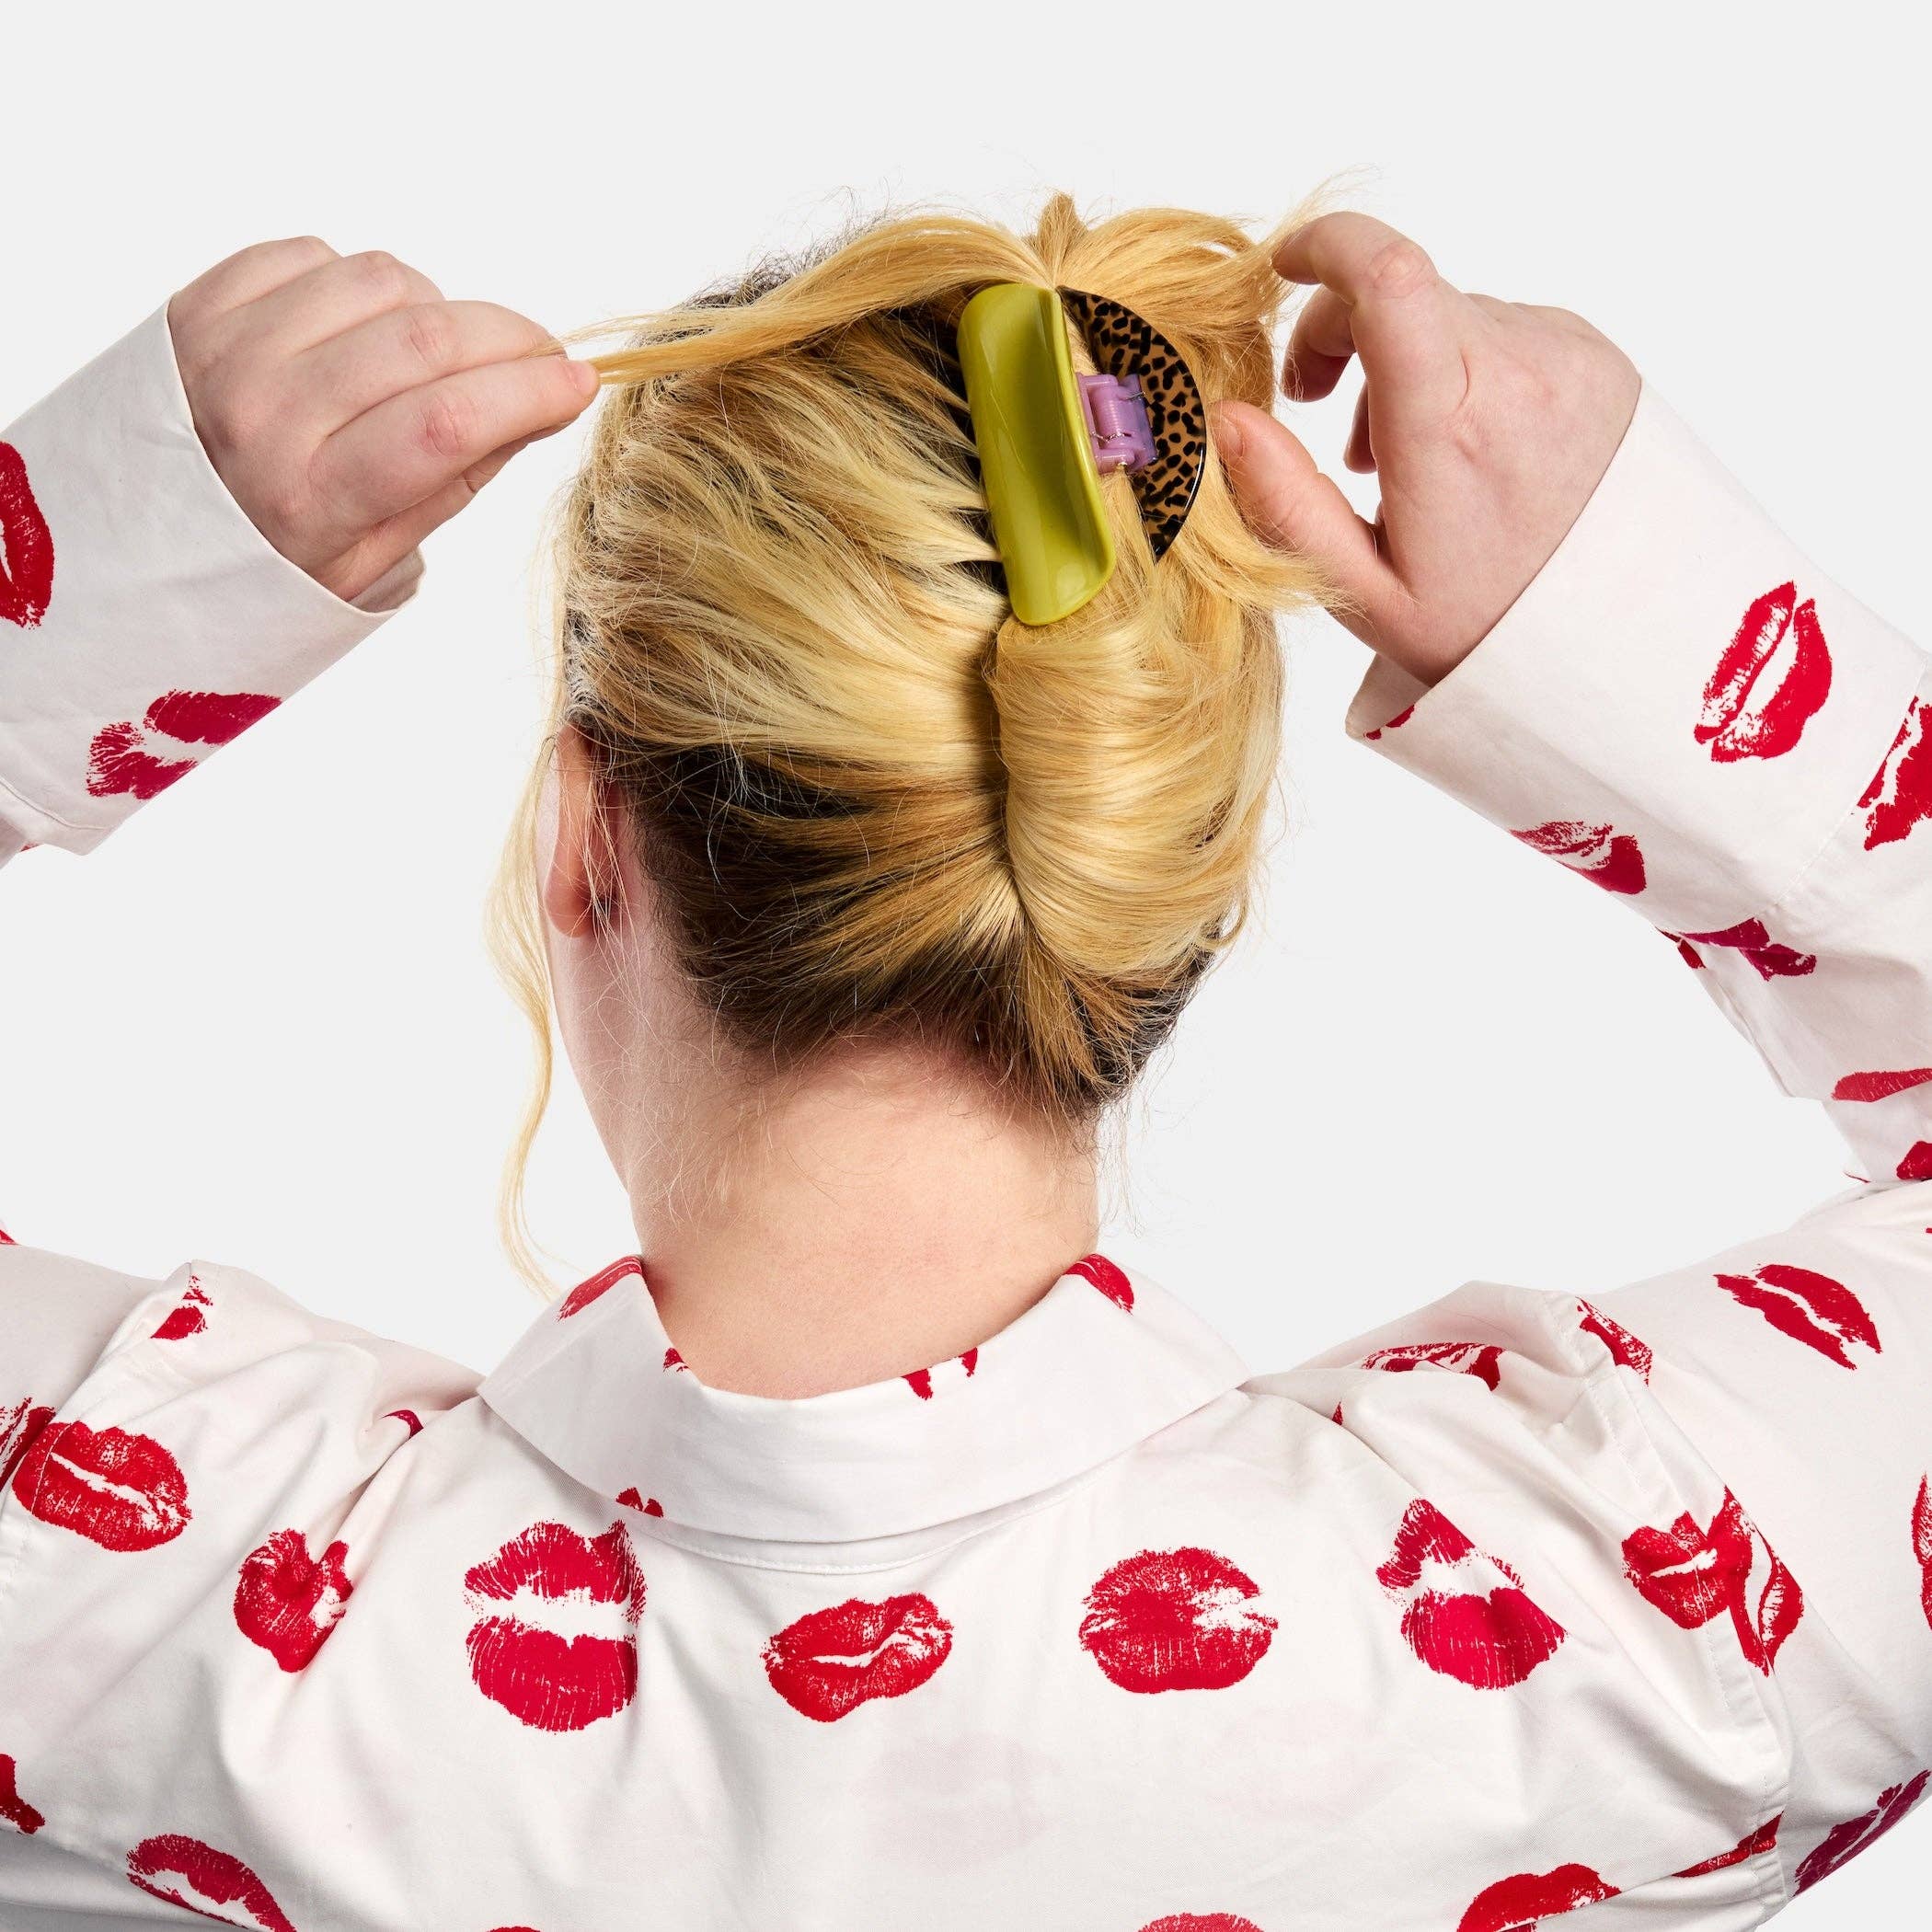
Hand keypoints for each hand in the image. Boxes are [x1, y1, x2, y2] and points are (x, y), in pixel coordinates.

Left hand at [167, 239, 598, 603]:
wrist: (133, 543)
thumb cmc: (270, 564)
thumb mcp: (373, 560)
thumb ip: (459, 477)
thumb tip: (549, 399)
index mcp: (309, 503)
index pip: (445, 424)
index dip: (530, 391)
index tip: (580, 381)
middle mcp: (259, 415)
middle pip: (422, 340)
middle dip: (510, 337)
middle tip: (542, 355)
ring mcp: (223, 348)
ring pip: (378, 281)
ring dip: (436, 308)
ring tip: (438, 353)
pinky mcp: (200, 301)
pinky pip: (313, 254)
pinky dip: (360, 284)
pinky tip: (364, 329)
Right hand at [1215, 212, 1639, 686]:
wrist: (1623, 638)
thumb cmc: (1485, 629)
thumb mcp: (1364, 594)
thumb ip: (1285, 504)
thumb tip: (1225, 420)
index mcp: (1451, 428)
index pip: (1389, 274)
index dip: (1325, 245)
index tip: (1284, 265)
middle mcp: (1519, 371)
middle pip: (1404, 282)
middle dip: (1339, 324)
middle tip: (1313, 400)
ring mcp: (1567, 356)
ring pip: (1449, 311)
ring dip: (1403, 359)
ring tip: (1395, 455)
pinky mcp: (1596, 356)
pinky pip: (1503, 329)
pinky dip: (1463, 368)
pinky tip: (1463, 444)